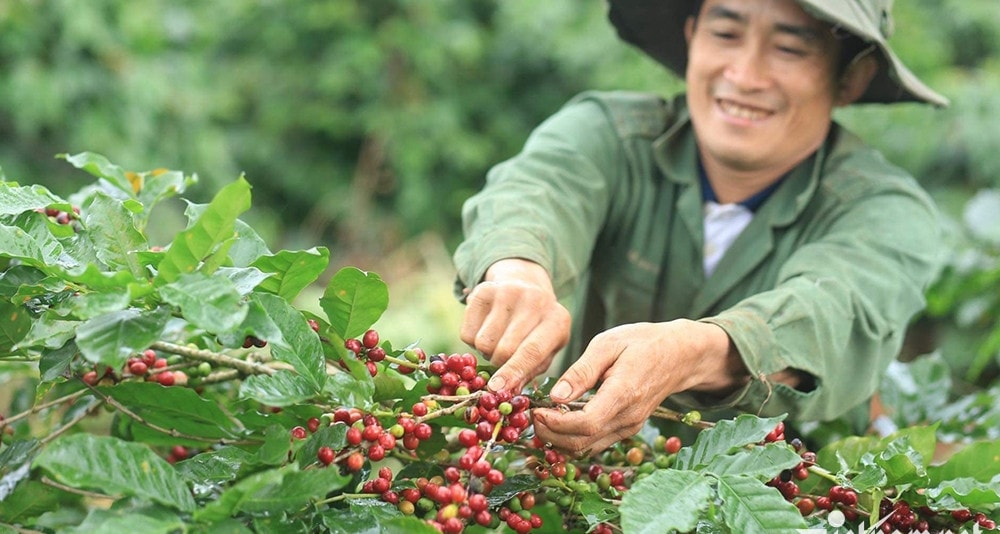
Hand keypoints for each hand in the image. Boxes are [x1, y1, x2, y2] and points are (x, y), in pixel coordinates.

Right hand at [459, 259, 570, 392]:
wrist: (524, 285)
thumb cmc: (537, 330)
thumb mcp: (547, 349)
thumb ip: (531, 372)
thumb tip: (509, 392)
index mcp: (557, 320)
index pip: (532, 351)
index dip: (513, 372)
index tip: (496, 388)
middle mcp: (535, 301)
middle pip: (504, 349)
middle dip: (499, 364)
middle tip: (503, 360)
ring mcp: (508, 291)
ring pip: (483, 343)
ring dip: (486, 351)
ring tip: (498, 341)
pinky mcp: (483, 290)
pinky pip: (467, 333)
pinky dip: (473, 340)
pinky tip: (487, 329)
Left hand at [531, 319, 745, 455]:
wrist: (679, 355)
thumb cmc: (642, 342)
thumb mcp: (608, 344)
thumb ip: (581, 372)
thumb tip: (555, 396)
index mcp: (623, 394)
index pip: (585, 424)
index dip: (555, 423)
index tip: (535, 410)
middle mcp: (628, 418)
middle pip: (582, 444)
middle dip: (550, 435)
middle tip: (531, 415)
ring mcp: (629, 428)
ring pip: (587, 449)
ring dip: (559, 440)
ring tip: (541, 417)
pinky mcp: (626, 430)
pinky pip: (595, 444)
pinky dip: (572, 439)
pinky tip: (558, 421)